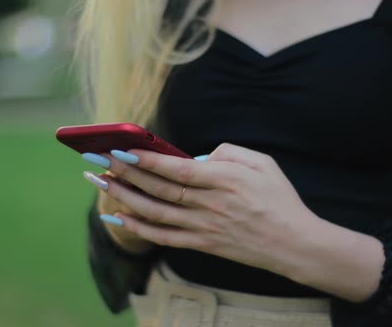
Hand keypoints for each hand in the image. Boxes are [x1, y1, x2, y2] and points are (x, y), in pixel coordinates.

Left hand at [84, 143, 321, 277]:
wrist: (293, 243)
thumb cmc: (279, 199)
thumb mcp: (263, 163)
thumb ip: (230, 152)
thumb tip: (199, 155)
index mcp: (223, 180)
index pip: (176, 169)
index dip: (146, 160)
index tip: (122, 148)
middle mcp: (208, 205)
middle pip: (158, 188)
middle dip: (124, 172)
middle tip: (99, 158)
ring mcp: (203, 227)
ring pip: (154, 212)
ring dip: (123, 196)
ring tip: (100, 182)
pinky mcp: (202, 243)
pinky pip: (163, 237)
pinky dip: (138, 228)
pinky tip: (118, 218)